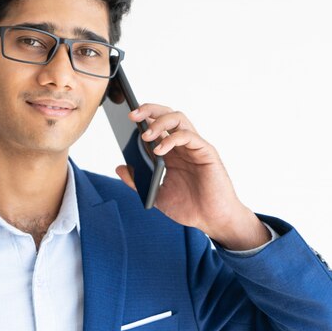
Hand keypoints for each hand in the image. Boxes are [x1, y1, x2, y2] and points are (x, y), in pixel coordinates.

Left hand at [115, 103, 270, 250]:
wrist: (212, 220)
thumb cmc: (189, 207)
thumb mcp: (156, 194)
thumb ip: (138, 181)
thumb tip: (119, 167)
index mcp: (171, 152)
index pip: (157, 124)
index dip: (143, 118)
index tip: (126, 119)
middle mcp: (182, 145)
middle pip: (167, 115)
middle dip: (149, 110)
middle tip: (132, 116)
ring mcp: (194, 147)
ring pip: (179, 119)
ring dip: (159, 122)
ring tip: (145, 135)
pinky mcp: (206, 152)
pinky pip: (189, 136)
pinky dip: (172, 139)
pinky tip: (158, 150)